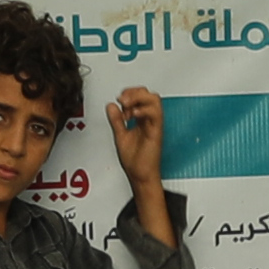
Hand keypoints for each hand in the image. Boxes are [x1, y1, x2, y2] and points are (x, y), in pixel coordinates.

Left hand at [109, 82, 165, 196]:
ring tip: (127, 105)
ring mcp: (153, 125)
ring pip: (154, 100)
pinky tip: (134, 114)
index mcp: (142, 120)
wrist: (140, 175)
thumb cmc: (135, 161)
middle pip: (148, 94)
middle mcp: (149, 120)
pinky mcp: (156, 132)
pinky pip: (156, 114)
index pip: (140, 96)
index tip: (119, 100)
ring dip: (139, 98)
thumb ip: (116, 120)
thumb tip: (112, 106)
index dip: (129, 93)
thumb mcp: (120, 135)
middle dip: (134, 92)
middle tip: (123, 100)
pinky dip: (144, 110)